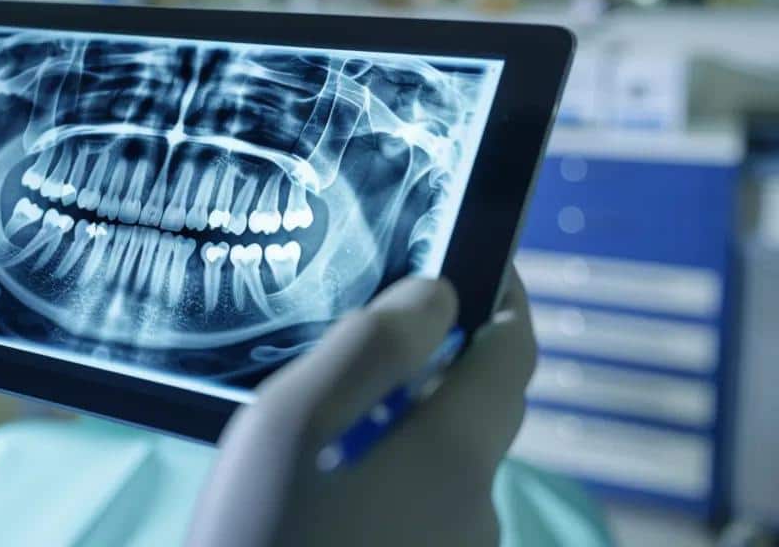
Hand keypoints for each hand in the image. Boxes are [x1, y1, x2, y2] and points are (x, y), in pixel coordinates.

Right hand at [187, 273, 535, 546]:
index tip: (478, 259)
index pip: (515, 352)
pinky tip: (327, 490)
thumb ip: (372, 347)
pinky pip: (423, 513)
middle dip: (439, 366)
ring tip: (326, 424)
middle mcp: (478, 507)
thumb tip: (440, 293)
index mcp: (455, 452)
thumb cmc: (262, 531)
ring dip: (407, 431)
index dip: (505, 297)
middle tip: (366, 340)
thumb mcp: (292, 420)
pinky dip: (391, 481)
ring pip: (447, 467)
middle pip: (480, 412)